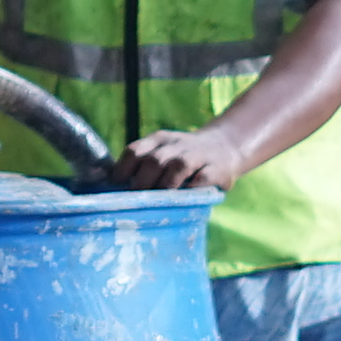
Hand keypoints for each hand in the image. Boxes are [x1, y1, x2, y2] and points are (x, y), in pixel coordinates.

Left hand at [115, 127, 242, 193]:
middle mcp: (178, 144)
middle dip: (142, 182)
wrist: (225, 146)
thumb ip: (143, 166)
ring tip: (159, 201)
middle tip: (137, 200)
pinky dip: (193, 187)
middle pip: (154, 160)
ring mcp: (199, 155)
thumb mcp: (163, 153)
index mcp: (160, 140)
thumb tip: (114, 189)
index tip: (116, 188)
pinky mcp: (218, 168)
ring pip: (178, 165)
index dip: (122, 170)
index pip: (135, 150)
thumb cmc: (183, 158)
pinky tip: (186, 197)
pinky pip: (203, 177)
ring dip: (166, 185)